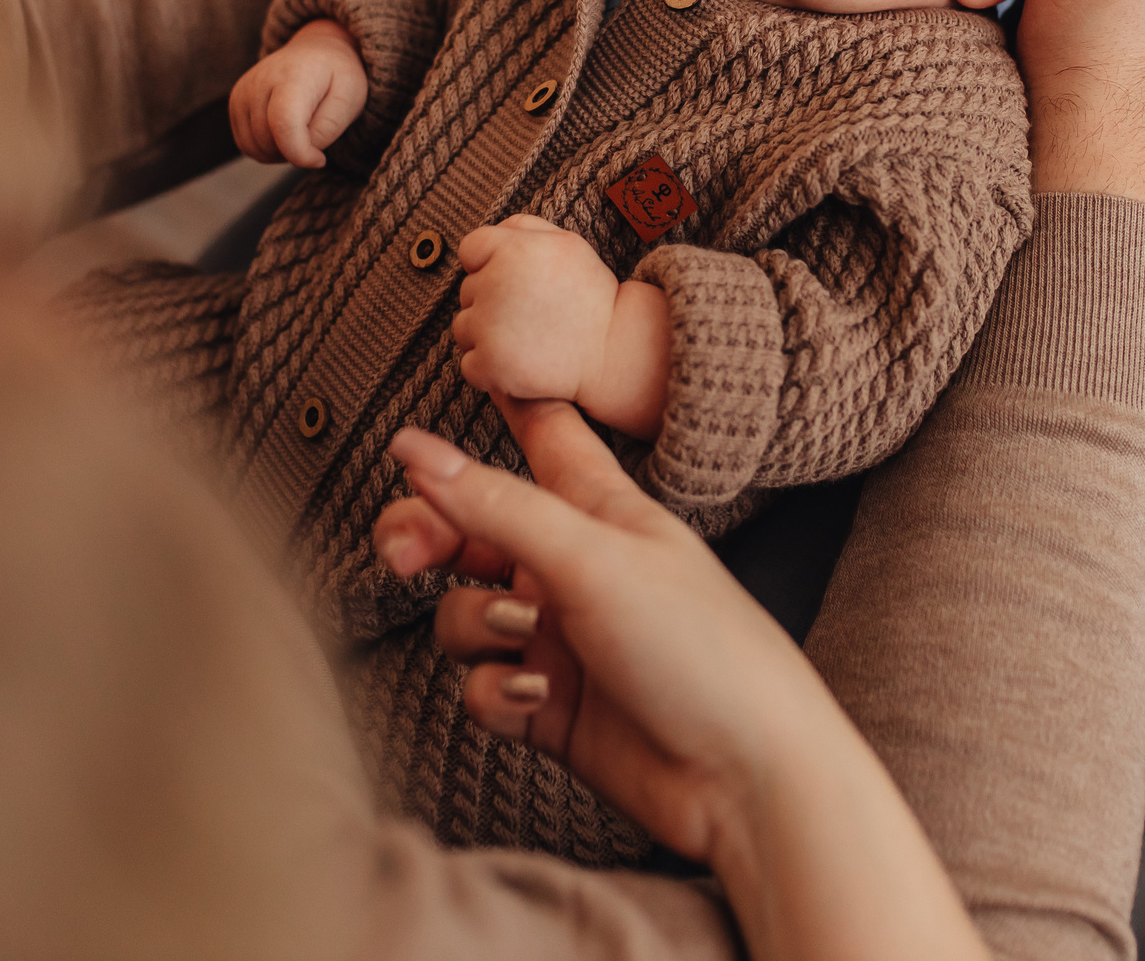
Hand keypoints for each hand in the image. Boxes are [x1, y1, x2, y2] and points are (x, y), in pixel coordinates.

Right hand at [228, 19, 366, 167]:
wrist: (316, 51)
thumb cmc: (337, 77)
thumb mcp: (351, 99)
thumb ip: (327, 129)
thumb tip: (302, 154)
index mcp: (293, 76)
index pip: (284, 125)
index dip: (301, 153)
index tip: (320, 159)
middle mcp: (260, 81)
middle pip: (269, 141)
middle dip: (294, 152)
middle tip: (314, 136)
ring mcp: (243, 91)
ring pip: (255, 148)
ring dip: (279, 153)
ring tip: (300, 132)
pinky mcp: (235, 102)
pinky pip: (246, 145)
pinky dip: (266, 149)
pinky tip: (283, 133)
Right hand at [374, 407, 984, 960]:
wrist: (744, 779)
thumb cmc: (698, 648)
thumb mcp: (591, 558)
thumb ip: (496, 505)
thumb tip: (413, 450)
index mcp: (602, 512)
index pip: (547, 437)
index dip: (508, 403)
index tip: (469, 366)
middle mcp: (576, 569)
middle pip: (473, 531)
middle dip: (430, 536)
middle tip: (400, 553)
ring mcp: (562, 639)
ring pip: (466, 614)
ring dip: (476, 626)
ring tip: (523, 637)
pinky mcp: (550, 708)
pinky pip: (483, 686)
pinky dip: (497, 691)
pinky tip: (538, 698)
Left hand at [452, 216, 669, 437]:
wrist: (613, 350)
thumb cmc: (589, 294)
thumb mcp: (565, 242)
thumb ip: (522, 227)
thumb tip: (490, 232)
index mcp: (511, 250)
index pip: (470, 249)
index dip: (489, 264)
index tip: (515, 280)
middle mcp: (494, 285)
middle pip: (467, 291)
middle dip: (492, 301)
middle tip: (530, 313)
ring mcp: (489, 328)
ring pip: (463, 328)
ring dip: (486, 335)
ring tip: (525, 338)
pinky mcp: (490, 365)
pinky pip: (469, 365)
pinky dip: (489, 369)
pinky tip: (519, 363)